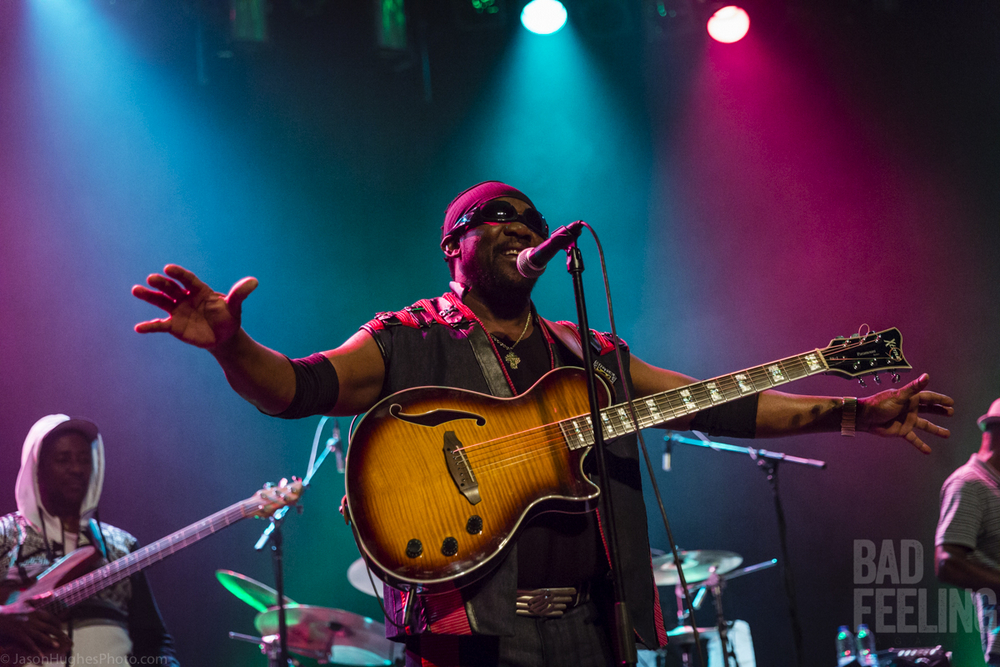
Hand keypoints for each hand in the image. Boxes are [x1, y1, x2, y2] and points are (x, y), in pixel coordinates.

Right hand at [0, 599, 70, 656]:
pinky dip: (36, 650)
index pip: (51, 618)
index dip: (57, 623)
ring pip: (41, 636)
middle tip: (66, 639)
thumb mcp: (27, 600)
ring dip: (50, 641)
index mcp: (36, 612)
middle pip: (49, 627)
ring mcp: (26, 629)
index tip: (61, 627)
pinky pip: (29, 644)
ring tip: (57, 646)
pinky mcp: (20, 635)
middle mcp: (33, 620)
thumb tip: (52, 593)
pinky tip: (41, 656)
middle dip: (58, 633)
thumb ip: (40, 598)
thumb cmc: (13, 608)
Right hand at [132, 265, 257, 349]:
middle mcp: (185, 298)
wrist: (223, 337)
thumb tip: (255, 281)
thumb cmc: (228, 318)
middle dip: (162, 283)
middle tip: (151, 278)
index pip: (188, 280)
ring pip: (161, 301)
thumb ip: (240, 293)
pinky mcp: (174, 325)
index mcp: (200, 290)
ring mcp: (178, 311)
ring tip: (136, 290)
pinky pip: (160, 325)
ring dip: (149, 296)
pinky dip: (150, 326)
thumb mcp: (234, 306)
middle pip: (172, 288)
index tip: (168, 269)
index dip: (179, 274)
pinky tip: (138, 328)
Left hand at [858, 373, 953, 453]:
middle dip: (940, 411)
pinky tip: (928, 451)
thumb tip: (926, 376)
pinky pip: (914, 439)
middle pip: (929, 410)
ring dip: (936, 430)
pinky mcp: (902, 431)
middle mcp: (910, 409)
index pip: (929, 398)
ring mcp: (907, 421)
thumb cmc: (880, 404)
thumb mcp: (899, 396)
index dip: (940, 400)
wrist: (865, 417)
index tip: (951, 402)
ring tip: (947, 434)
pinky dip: (920, 445)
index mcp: (910, 399)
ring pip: (925, 426)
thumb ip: (913, 388)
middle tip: (951, 413)